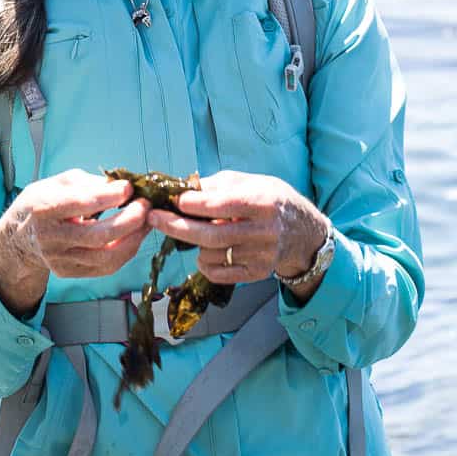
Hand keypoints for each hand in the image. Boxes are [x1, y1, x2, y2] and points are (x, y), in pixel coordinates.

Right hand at [0, 168, 150, 315]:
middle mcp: (50, 238)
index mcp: (44, 209)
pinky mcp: (69, 273)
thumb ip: (90, 183)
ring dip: (134, 238)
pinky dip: (125, 252)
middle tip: (145, 205)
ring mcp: (59, 260)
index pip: (81, 204)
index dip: (109, 196)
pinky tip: (134, 236)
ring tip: (147, 221)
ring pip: (106, 257)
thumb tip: (122, 188)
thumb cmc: (44, 202)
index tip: (129, 187)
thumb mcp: (60, 182)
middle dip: (130, 220)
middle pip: (98, 236)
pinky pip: (105, 267)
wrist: (20, 236)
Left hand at [146, 170, 328, 296]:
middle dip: (176, 226)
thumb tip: (182, 188)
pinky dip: (203, 262)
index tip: (174, 199)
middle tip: (153, 218)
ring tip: (194, 229)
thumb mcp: (250, 181)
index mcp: (263, 202)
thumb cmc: (270, 199)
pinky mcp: (257, 273)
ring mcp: (261, 256)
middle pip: (211, 235)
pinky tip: (206, 249)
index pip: (223, 205)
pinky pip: (218, 273)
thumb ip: (217, 185)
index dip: (195, 204)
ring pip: (211, 254)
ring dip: (193, 242)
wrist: (303, 232)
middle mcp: (264, 231)